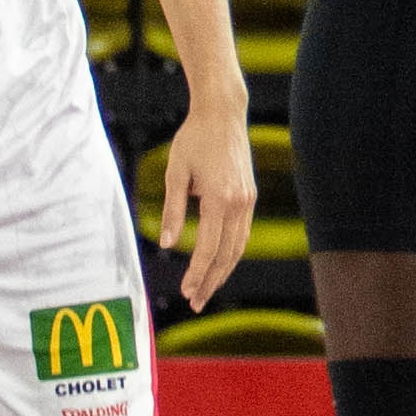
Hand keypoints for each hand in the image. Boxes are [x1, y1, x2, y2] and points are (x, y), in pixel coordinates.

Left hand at [156, 85, 258, 314]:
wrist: (223, 113)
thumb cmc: (194, 139)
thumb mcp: (175, 172)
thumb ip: (171, 210)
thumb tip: (165, 245)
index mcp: (218, 197)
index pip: (207, 247)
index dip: (196, 273)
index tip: (185, 292)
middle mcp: (238, 202)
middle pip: (226, 254)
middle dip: (210, 280)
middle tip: (195, 302)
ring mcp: (248, 199)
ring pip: (238, 247)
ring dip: (222, 271)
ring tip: (206, 290)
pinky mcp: (250, 196)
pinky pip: (242, 233)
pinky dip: (231, 253)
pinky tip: (219, 263)